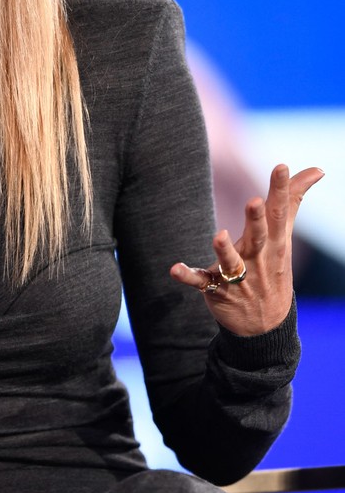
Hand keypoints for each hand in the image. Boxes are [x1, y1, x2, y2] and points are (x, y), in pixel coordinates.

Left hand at [170, 164, 323, 335]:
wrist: (266, 326)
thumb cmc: (273, 268)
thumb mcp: (285, 236)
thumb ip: (293, 199)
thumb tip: (317, 169)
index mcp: (274, 243)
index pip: (279, 213)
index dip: (280, 189)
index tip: (280, 166)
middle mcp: (257, 258)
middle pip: (258, 237)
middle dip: (256, 220)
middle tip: (253, 201)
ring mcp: (237, 276)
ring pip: (230, 262)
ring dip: (224, 250)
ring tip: (218, 235)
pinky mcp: (216, 288)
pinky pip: (201, 282)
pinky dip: (188, 276)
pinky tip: (175, 269)